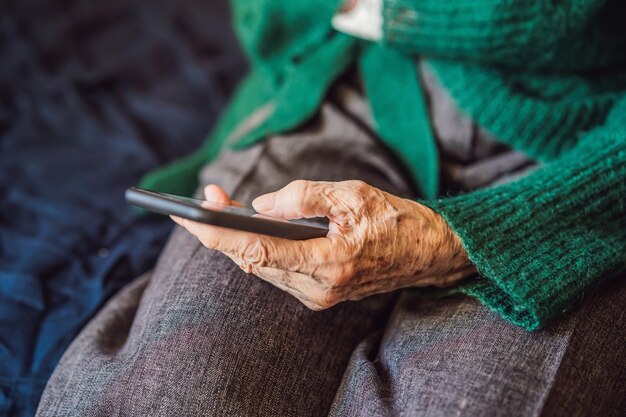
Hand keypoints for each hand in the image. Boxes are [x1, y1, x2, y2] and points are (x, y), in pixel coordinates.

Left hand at [173, 181, 474, 309]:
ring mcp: (317, 295)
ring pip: (261, 267)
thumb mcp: (352, 195)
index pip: (258, 251)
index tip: (189, 214)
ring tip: (219, 209)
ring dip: (238, 239)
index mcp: (329, 261)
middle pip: (252, 261)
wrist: (429, 253)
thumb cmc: (396, 220)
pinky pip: (276, 271)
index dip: (218, 232)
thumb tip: (260, 206)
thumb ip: (303, 197)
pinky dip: (258, 249)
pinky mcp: (318, 293)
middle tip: (203, 198)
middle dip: (221, 229)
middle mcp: (318, 287)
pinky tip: (248, 229)